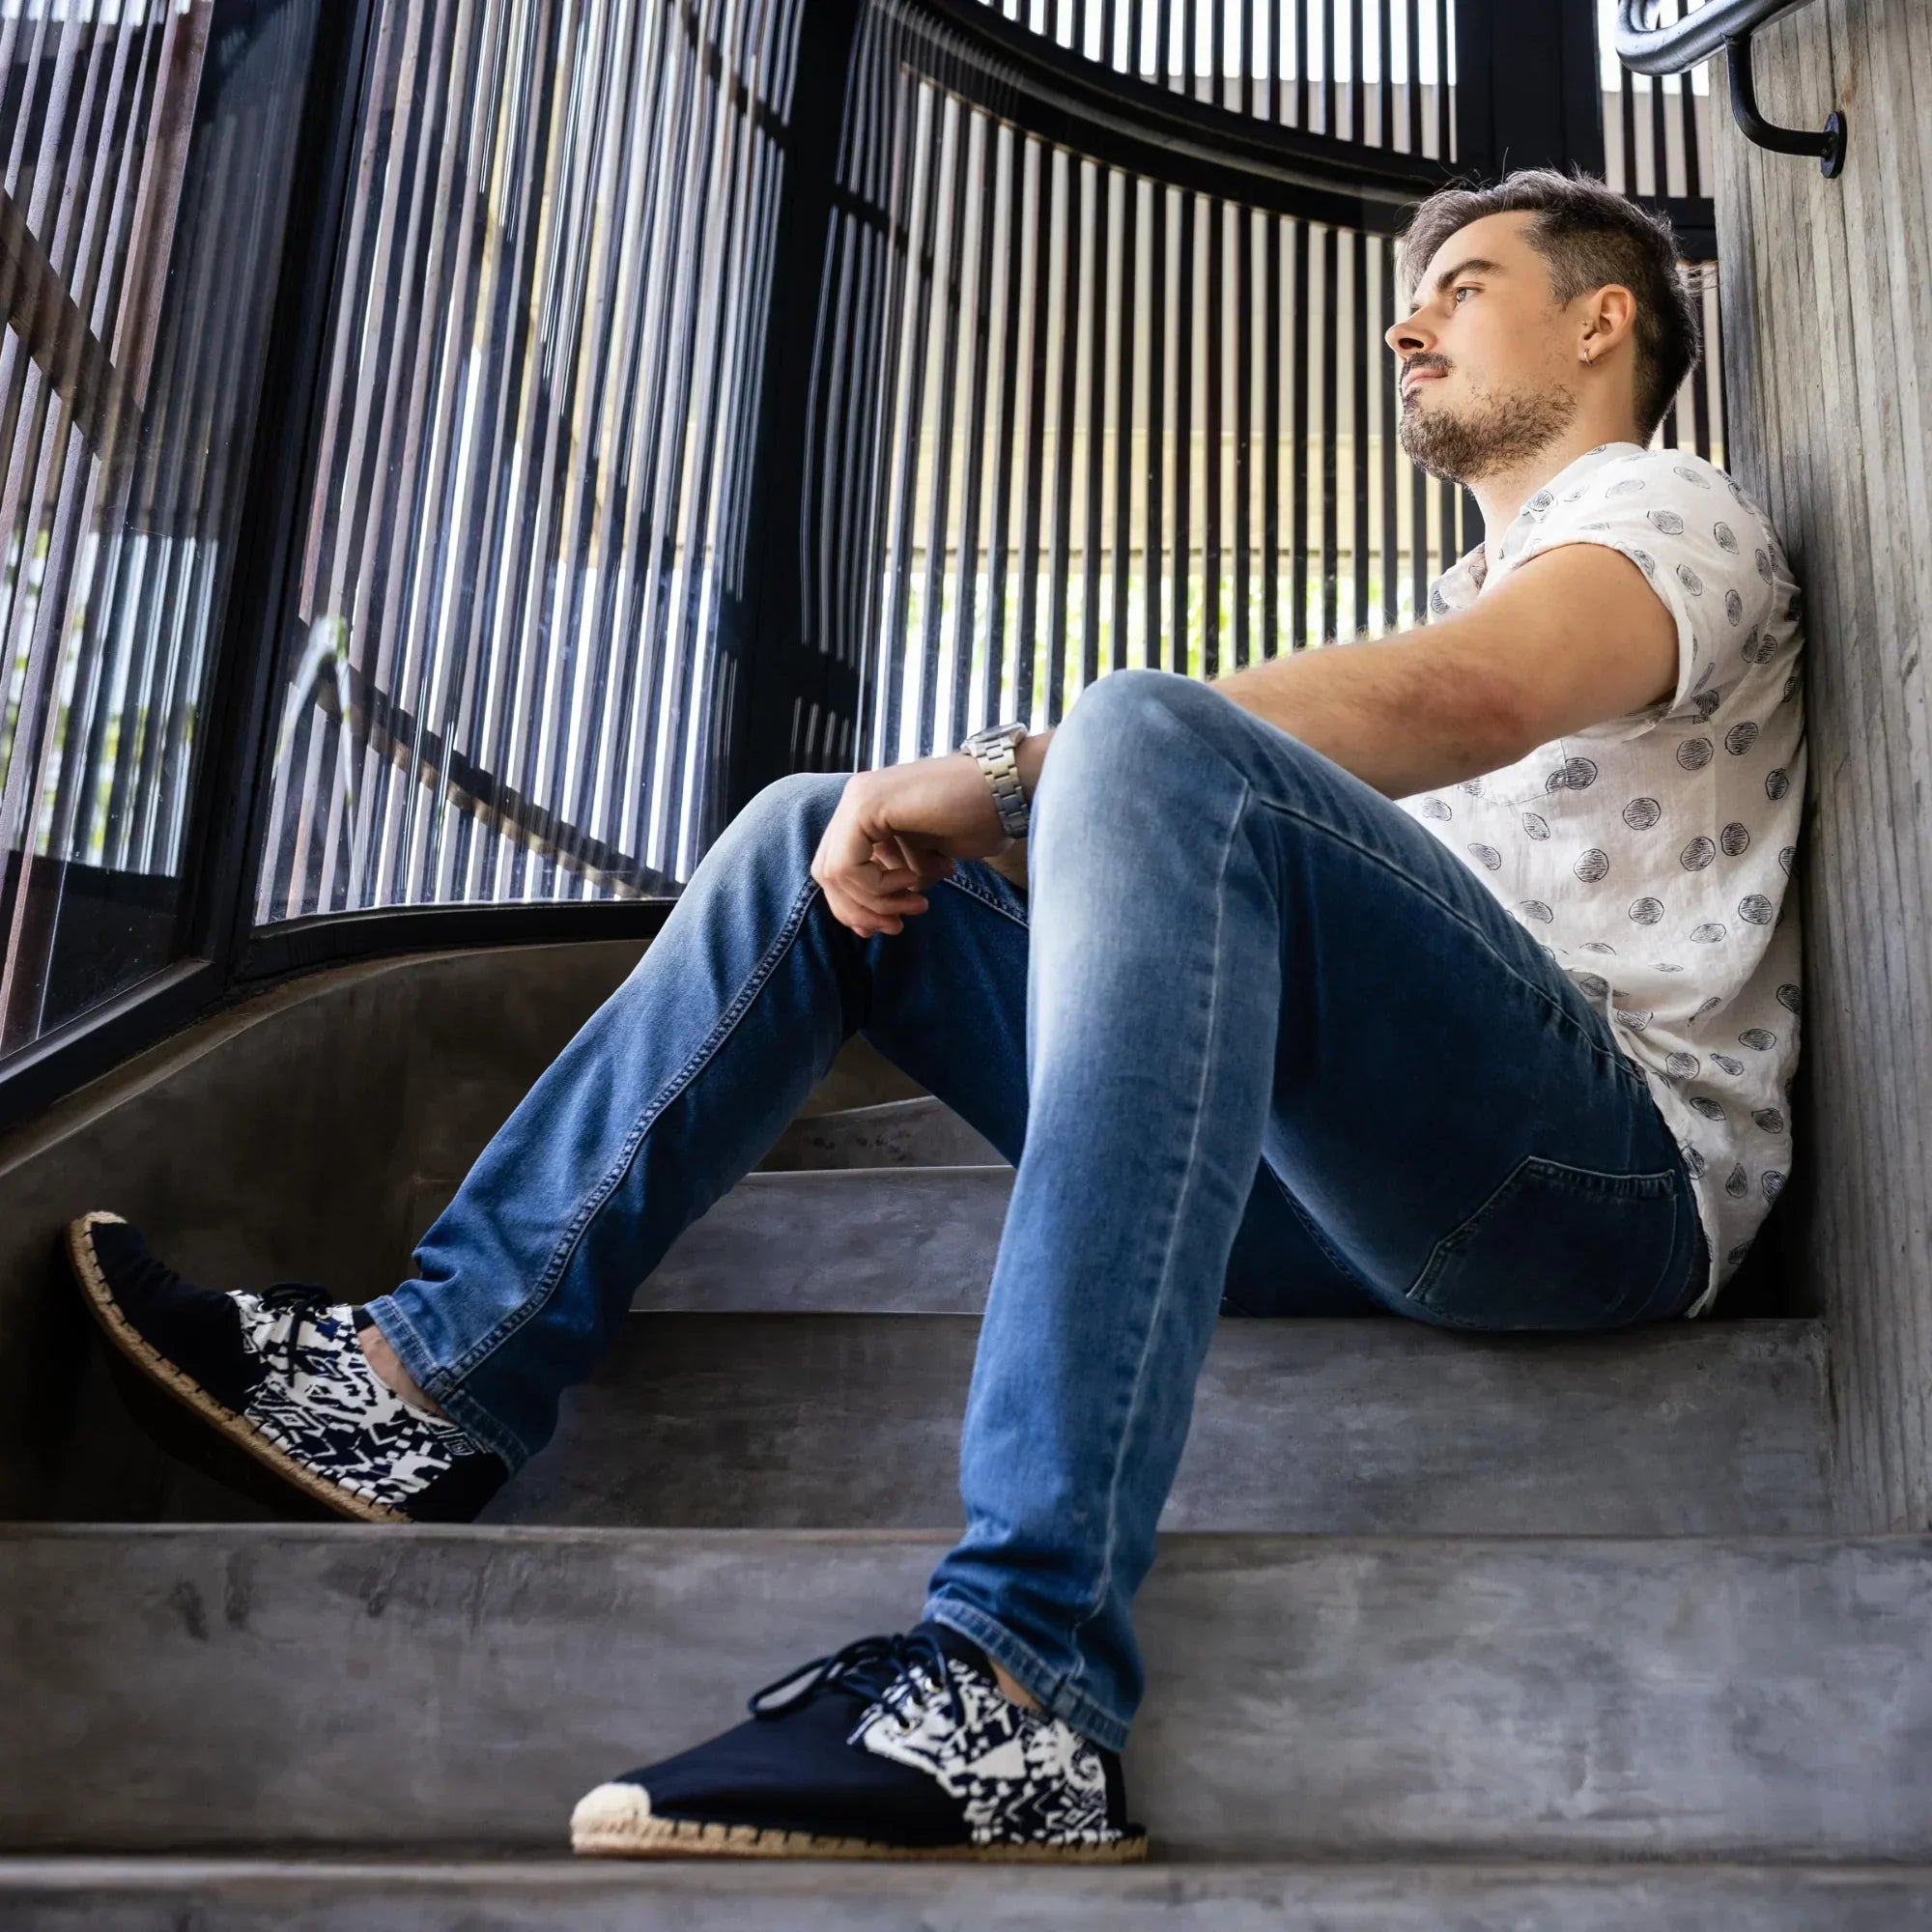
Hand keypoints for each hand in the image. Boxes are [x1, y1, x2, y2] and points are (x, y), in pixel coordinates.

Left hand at [811, 751, 1016, 937]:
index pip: (838, 870)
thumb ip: (896, 881)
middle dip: (862, 911)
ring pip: (833, 874)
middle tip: (899, 925)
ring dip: (876, 903)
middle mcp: (856, 800)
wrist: (1008, 788)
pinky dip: (878, 888)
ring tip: (917, 904)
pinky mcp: (866, 804)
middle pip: (827, 875)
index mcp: (866, 811)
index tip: (894, 925)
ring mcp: (858, 798)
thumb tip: (874, 921)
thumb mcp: (926, 859)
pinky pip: (848, 866)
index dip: (858, 908)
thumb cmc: (980, 819)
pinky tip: (913, 881)